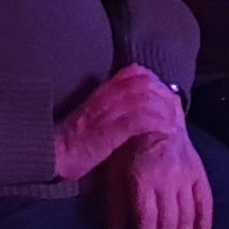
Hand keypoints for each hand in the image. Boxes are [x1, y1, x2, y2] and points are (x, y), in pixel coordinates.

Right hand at [50, 64, 184, 183]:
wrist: (51, 155)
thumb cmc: (72, 143)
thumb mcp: (92, 119)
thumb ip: (110, 109)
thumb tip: (135, 111)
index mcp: (101, 93)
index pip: (132, 73)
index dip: (153, 80)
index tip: (166, 94)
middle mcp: (105, 97)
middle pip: (143, 83)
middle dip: (163, 93)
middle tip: (177, 108)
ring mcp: (107, 113)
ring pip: (144, 99)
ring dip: (163, 108)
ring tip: (175, 120)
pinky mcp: (108, 131)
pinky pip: (138, 121)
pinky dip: (154, 124)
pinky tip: (165, 131)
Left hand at [101, 121, 216, 228]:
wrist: (158, 114)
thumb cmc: (130, 145)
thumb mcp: (115, 170)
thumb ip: (116, 202)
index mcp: (144, 177)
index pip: (148, 218)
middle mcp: (168, 178)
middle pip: (169, 221)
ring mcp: (186, 175)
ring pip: (187, 215)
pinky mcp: (199, 172)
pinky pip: (206, 200)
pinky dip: (205, 220)